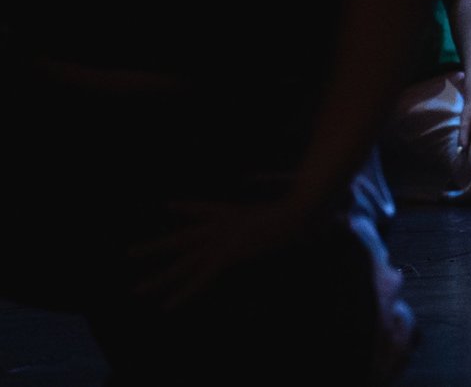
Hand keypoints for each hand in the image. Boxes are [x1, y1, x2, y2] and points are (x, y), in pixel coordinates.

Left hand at [131, 198, 305, 309]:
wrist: (297, 210)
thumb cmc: (298, 207)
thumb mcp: (283, 208)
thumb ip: (278, 206)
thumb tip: (291, 208)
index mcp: (233, 212)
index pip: (203, 209)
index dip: (186, 208)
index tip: (170, 206)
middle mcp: (221, 225)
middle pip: (182, 237)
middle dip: (155, 247)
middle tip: (129, 254)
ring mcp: (221, 240)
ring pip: (184, 262)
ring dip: (160, 278)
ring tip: (138, 289)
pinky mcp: (227, 255)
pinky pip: (200, 278)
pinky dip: (184, 293)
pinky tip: (168, 306)